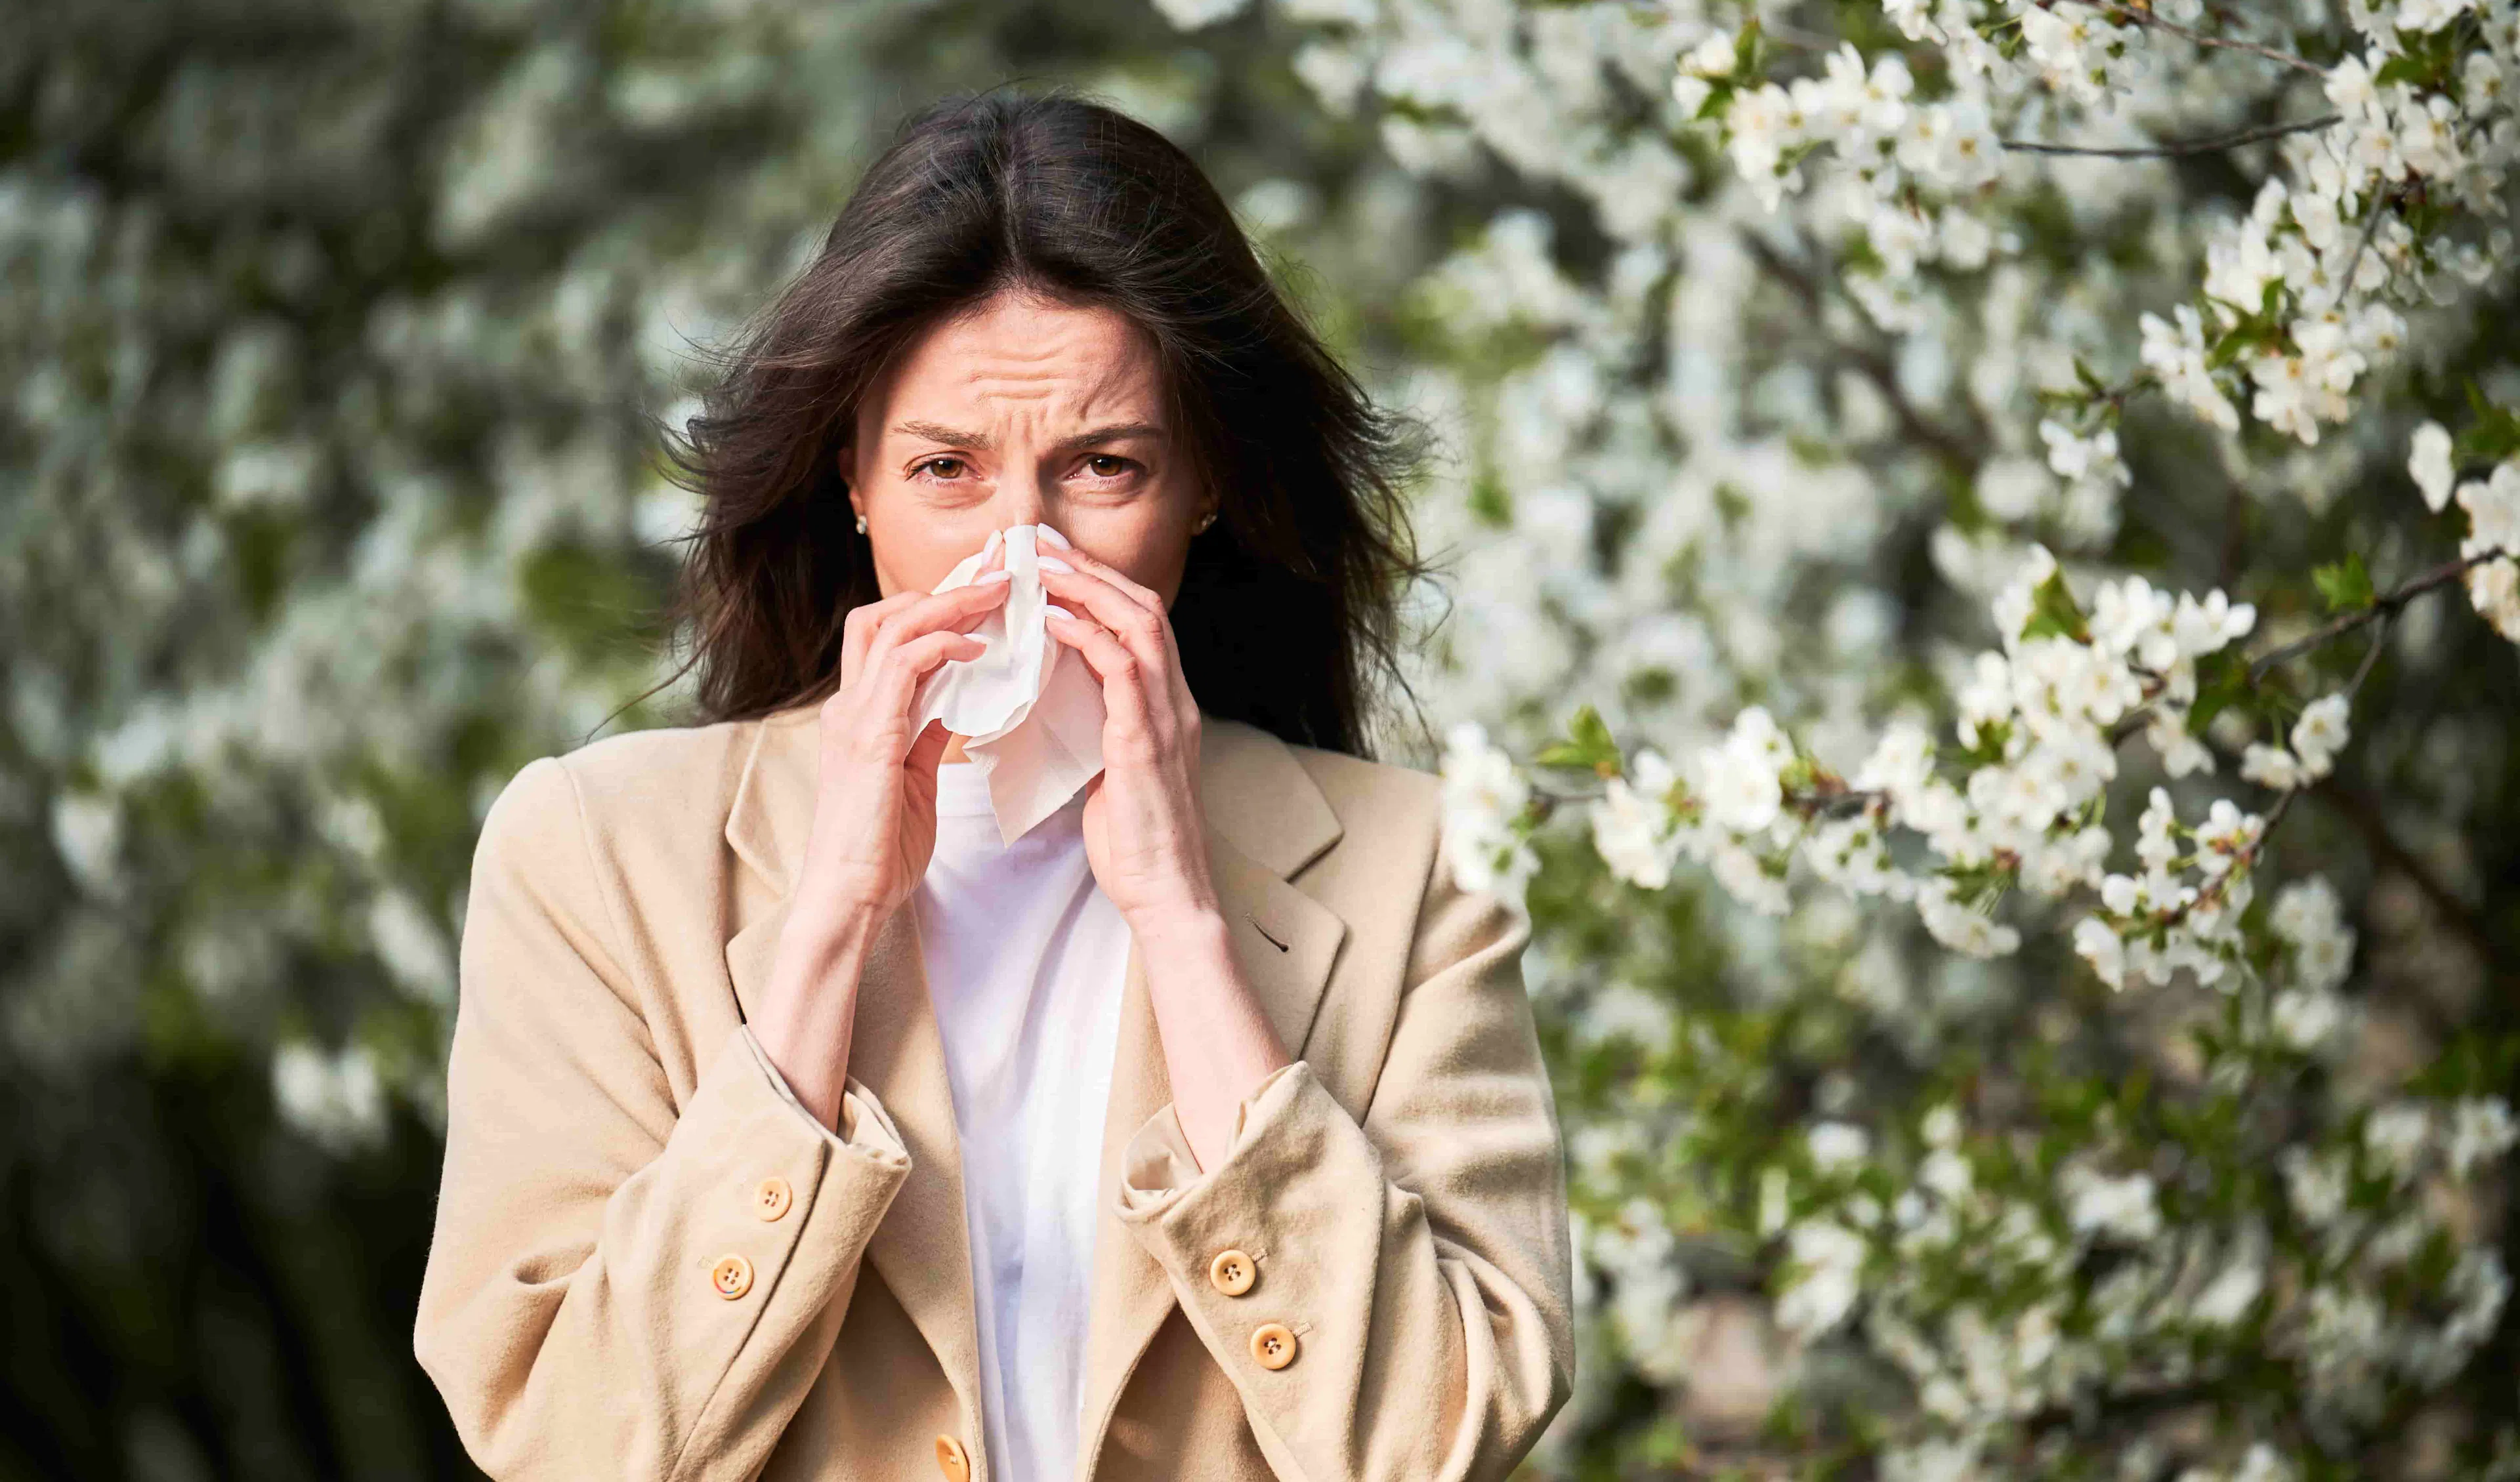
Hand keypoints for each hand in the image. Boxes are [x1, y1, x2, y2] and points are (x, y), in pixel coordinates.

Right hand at [750, 562, 1009, 1124]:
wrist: (852, 896)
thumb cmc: (881, 846)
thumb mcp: (913, 776)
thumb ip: (925, 734)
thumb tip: (955, 704)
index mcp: (860, 712)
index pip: (889, 634)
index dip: (936, 605)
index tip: (990, 592)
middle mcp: (850, 705)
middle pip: (884, 615)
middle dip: (944, 589)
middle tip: (1001, 574)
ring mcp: (853, 718)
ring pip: (893, 627)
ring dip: (950, 604)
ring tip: (999, 593)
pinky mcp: (868, 738)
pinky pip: (902, 669)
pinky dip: (941, 646)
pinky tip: (978, 646)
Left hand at [1043, 538, 1290, 1170]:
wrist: (1164, 894)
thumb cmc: (1134, 842)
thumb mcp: (1111, 771)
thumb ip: (1097, 730)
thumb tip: (1057, 703)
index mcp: (1165, 706)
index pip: (1138, 623)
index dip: (1097, 587)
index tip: (1049, 565)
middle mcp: (1174, 701)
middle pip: (1142, 606)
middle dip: (1090, 570)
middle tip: (1037, 547)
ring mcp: (1166, 717)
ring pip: (1138, 624)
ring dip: (1087, 589)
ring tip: (1038, 567)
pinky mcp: (1146, 742)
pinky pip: (1121, 669)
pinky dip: (1086, 635)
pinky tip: (1050, 620)